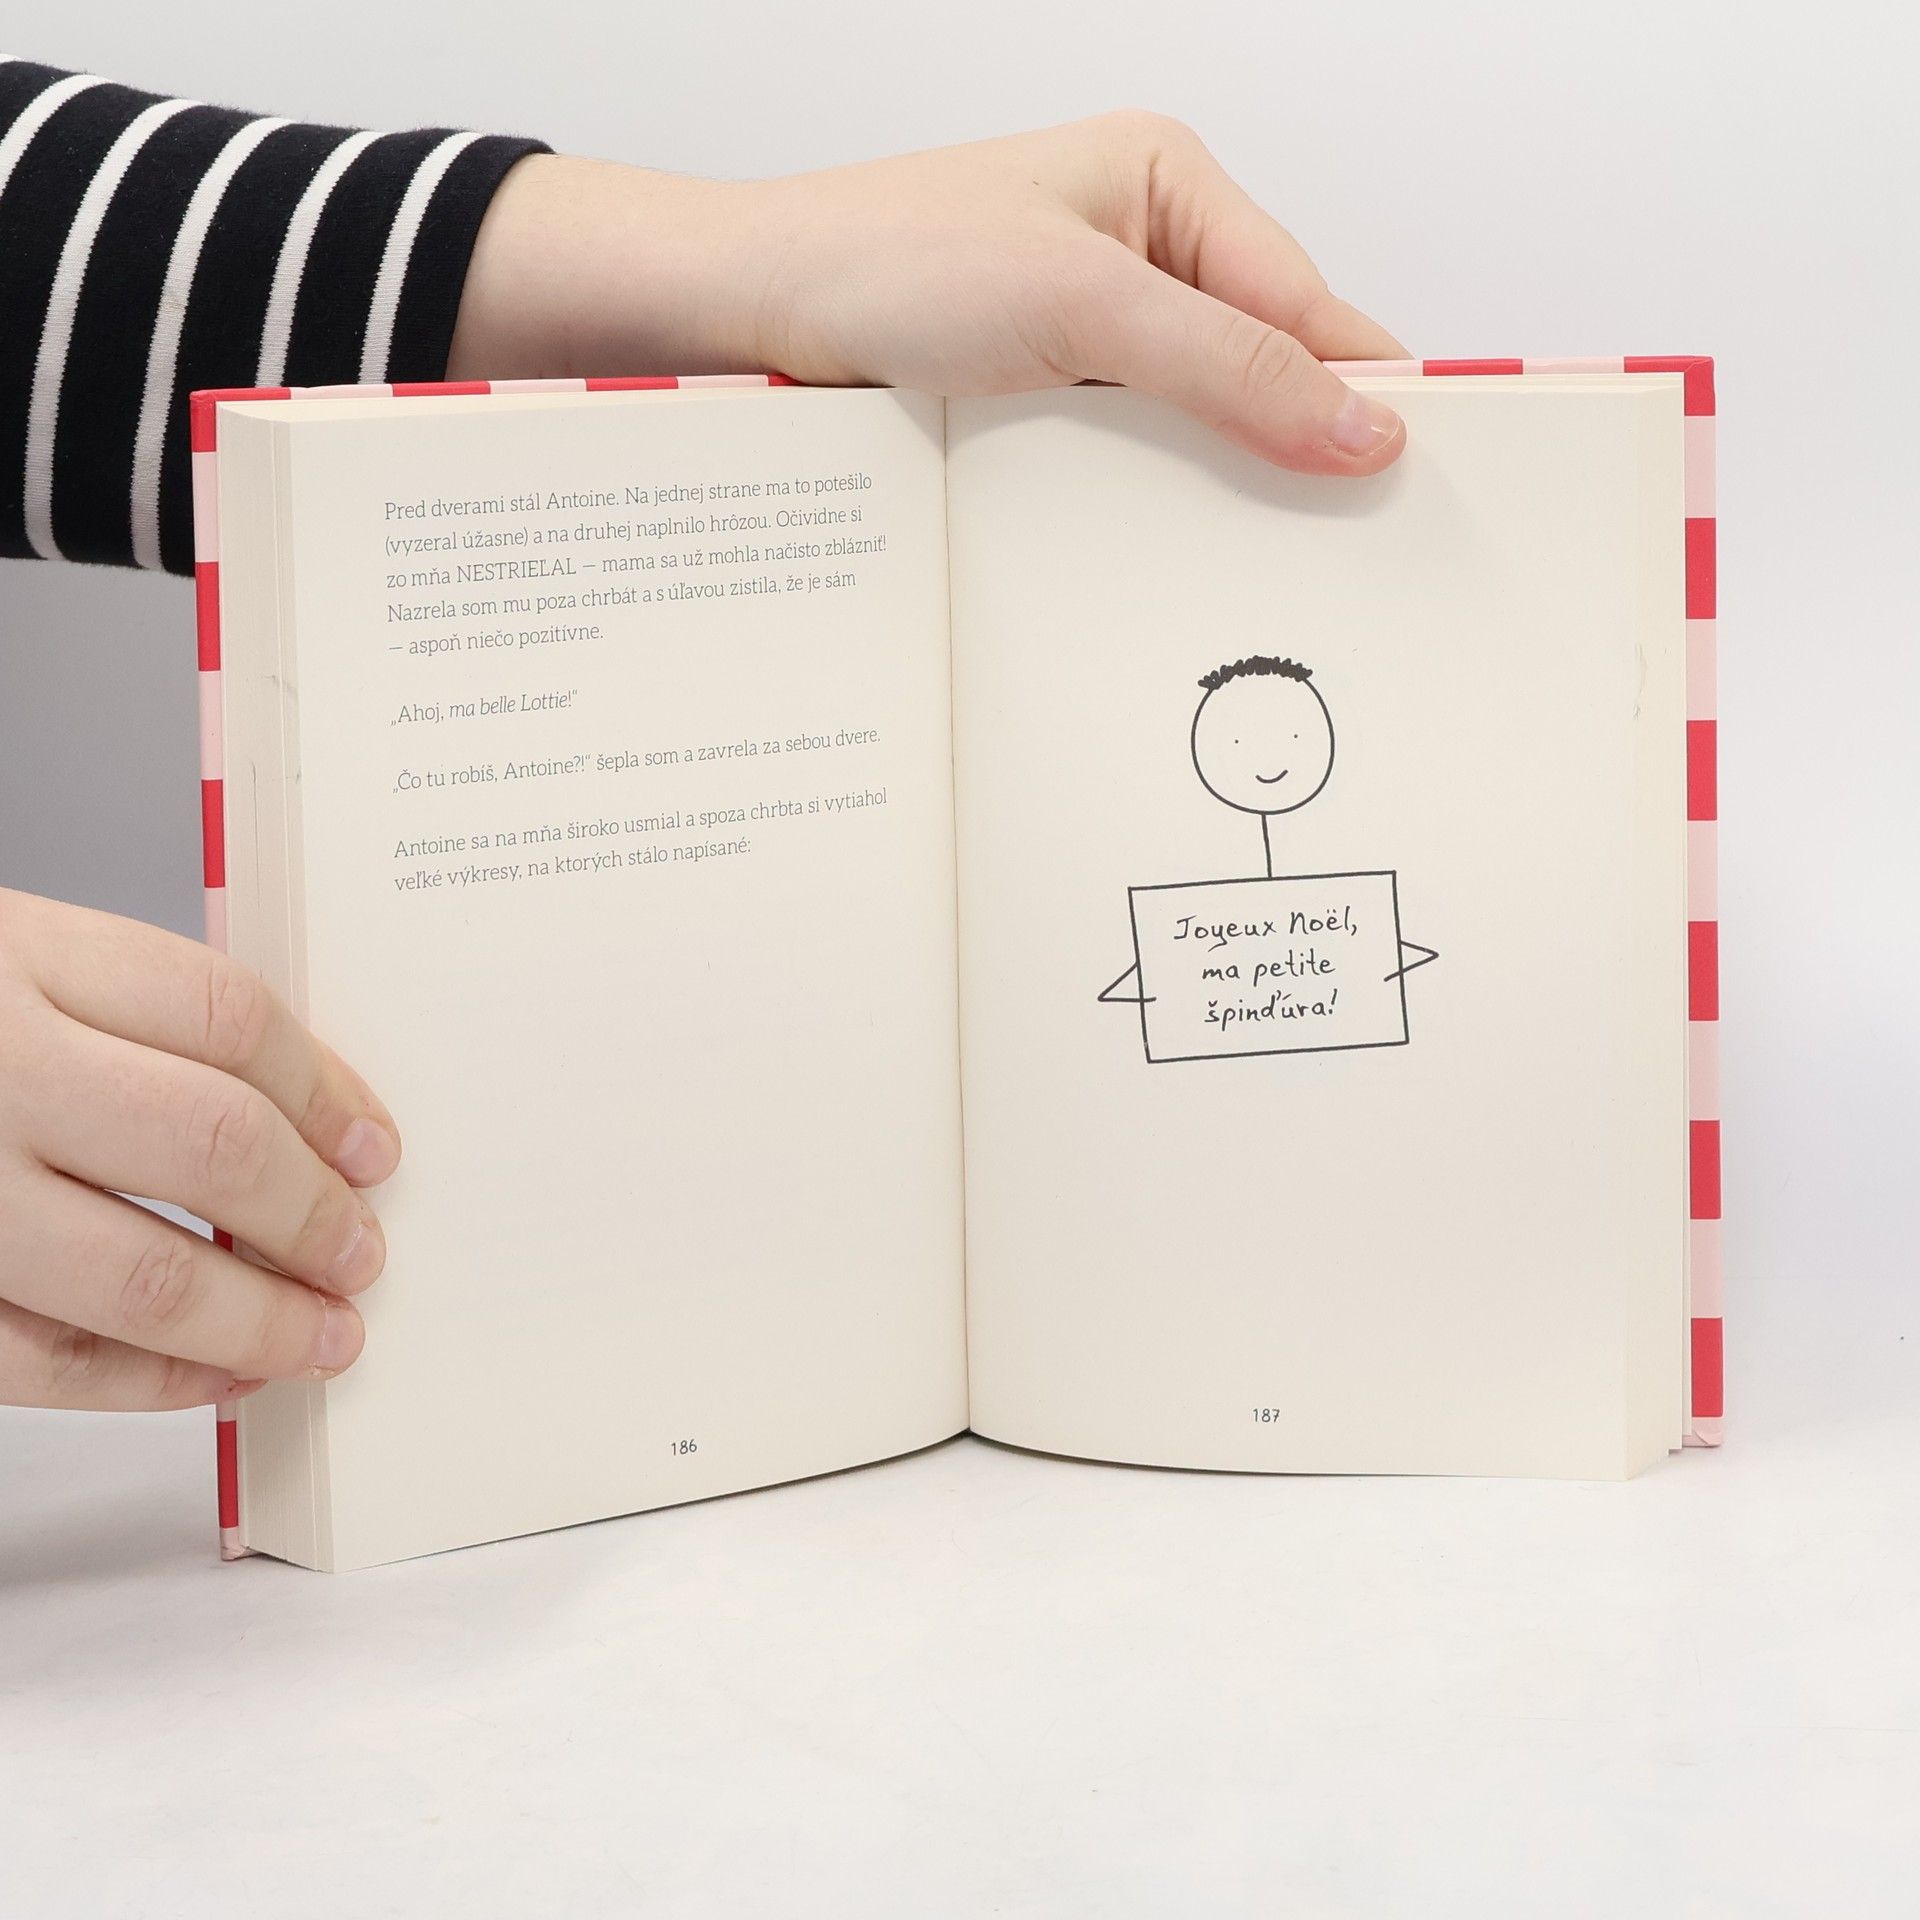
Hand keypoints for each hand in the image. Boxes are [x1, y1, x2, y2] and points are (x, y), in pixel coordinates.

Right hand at [0, 889, 399, 1409]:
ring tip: (320, 1337)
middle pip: (211, 1143)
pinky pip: (44, 1360)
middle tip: (362, 1254)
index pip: (228, 1020)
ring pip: (142, 1271)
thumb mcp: (5, 960)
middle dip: (313, 1217)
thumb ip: (129, 1018)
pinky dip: (148, 1382)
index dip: (328, 1094)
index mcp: (14, 954)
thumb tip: (308, 1124)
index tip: (376, 1149)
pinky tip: (210, 1378)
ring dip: (257, 1320)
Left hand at [450, 110, 1407, 475]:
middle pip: (1261, 365)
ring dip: (1214, 484)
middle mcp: (1136, 252)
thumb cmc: (884, 261)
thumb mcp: (1084, 306)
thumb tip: (1362, 423)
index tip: (1417, 475)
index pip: (1306, 301)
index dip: (1361, 390)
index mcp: (1167, 184)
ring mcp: (1088, 331)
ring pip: (1198, 421)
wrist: (744, 312)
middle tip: (1338, 542)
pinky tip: (1160, 545)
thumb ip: (1230, 365)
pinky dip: (1148, 500)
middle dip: (1290, 445)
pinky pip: (1130, 457)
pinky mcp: (1042, 398)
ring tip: (1250, 554)